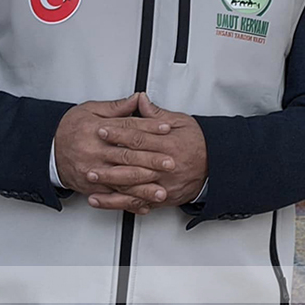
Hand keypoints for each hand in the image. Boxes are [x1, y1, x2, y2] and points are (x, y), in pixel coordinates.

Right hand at [53, 94, 176, 212]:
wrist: (48, 149)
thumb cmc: (69, 129)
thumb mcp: (90, 110)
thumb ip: (116, 107)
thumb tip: (138, 99)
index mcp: (97, 129)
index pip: (128, 127)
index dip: (149, 127)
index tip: (166, 128)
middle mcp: (95, 151)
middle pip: (127, 155)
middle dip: (151, 160)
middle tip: (169, 162)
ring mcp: (93, 171)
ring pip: (122, 180)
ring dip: (143, 186)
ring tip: (161, 189)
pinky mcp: (91, 186)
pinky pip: (112, 196)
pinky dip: (129, 202)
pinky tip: (143, 204)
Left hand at [84, 94, 206, 213]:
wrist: (216, 168)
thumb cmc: (198, 144)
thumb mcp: (181, 122)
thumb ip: (157, 114)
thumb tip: (140, 101)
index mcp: (168, 145)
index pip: (138, 138)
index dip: (118, 133)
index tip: (102, 129)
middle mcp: (165, 167)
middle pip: (133, 162)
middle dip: (109, 159)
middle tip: (89, 155)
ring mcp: (162, 185)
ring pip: (132, 186)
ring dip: (110, 183)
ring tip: (91, 179)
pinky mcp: (161, 199)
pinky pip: (137, 203)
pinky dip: (118, 203)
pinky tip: (102, 200)